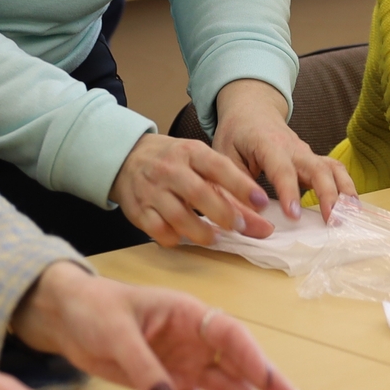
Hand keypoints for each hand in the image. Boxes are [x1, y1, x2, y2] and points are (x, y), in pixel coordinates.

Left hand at [11, 261, 301, 389]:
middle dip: (266, 381)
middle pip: (236, 361)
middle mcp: (192, 339)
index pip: (229, 334)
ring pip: (221, 385)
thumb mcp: (117, 332)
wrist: (65, 317)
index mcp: (187, 314)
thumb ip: (143, 366)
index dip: (251, 356)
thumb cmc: (93, 309)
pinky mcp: (165, 382)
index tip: (267, 379)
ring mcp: (181, 362)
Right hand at [113, 131, 273, 246]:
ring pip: (179, 216)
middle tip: (240, 227)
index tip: (261, 203)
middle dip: (223, 213)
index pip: (219, 167)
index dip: (242, 186)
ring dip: (201, 232)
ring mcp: (152, 190)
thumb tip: (262, 224)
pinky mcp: (138, 210)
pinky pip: (158, 230)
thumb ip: (230, 191)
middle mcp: (170, 169)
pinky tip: (184, 238)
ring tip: (215, 237)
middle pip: (199, 193)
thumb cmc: (173, 162)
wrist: (126, 157)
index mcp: (191, 152)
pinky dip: (174, 238)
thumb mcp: (200, 163)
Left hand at [211, 77, 355, 222]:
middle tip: (333, 221)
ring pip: (333, 169)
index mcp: (268, 144)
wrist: (252, 111)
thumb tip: (250, 217)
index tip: (294, 216)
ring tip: (350, 217)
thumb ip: (234, 188)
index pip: (282, 169)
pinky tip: (351, 210)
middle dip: (328, 195)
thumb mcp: (224, 159)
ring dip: (344, 193)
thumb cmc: (236, 136)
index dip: (289, 192)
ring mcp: (308, 153)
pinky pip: (336, 171)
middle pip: (318, 169)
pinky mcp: (315, 160)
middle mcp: (294, 147)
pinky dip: (346, 189)